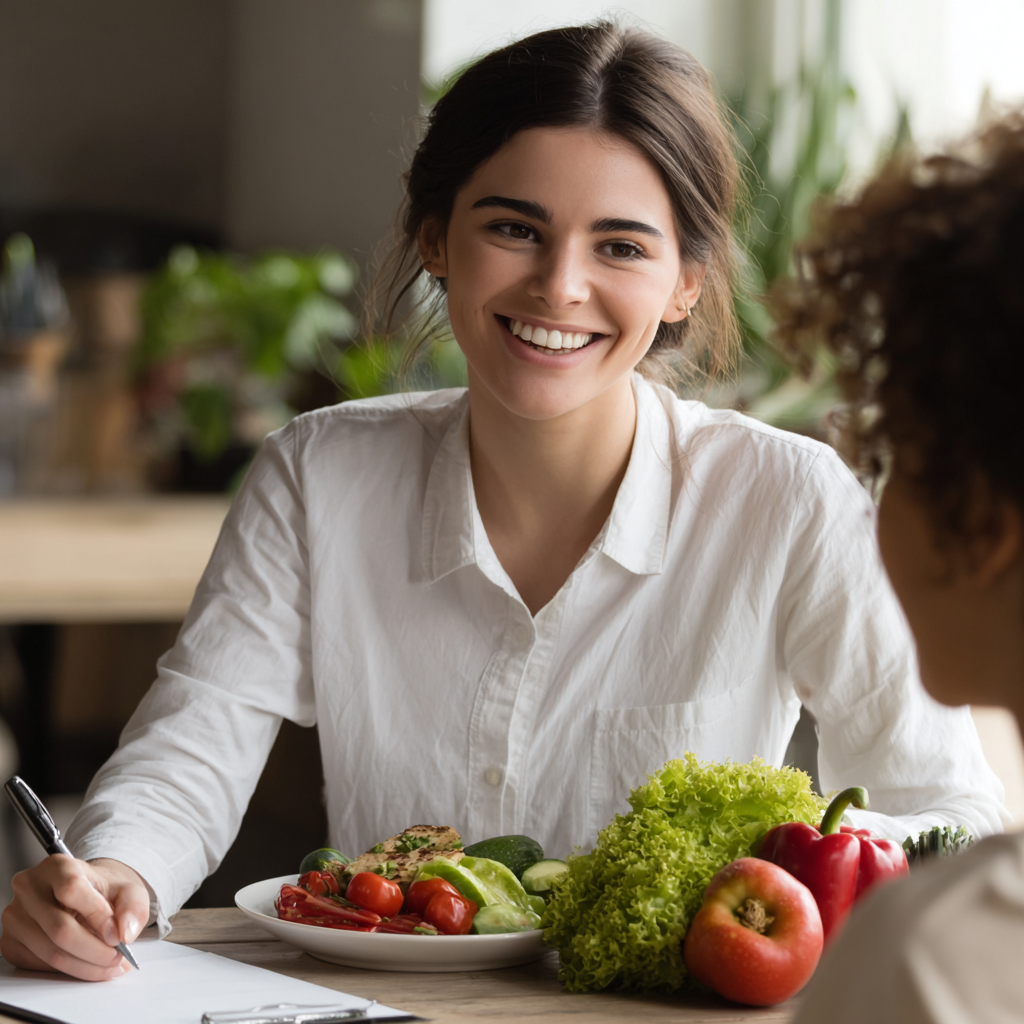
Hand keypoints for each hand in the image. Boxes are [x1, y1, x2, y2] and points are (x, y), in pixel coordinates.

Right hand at [1, 855, 149, 979]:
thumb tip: (125, 932)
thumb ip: (133, 907)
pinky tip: (88, 965)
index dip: (97, 916)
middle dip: (95, 951)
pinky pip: (41, 966)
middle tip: (118, 958)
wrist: (85, 896)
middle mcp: (29, 888)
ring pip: (51, 953)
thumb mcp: (129, 890)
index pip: (71, 890)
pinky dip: (70, 971)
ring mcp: (16, 917)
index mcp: (57, 866)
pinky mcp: (11, 943)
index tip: (117, 935)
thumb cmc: (103, 891)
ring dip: (85, 966)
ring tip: (109, 965)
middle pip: (61, 929)